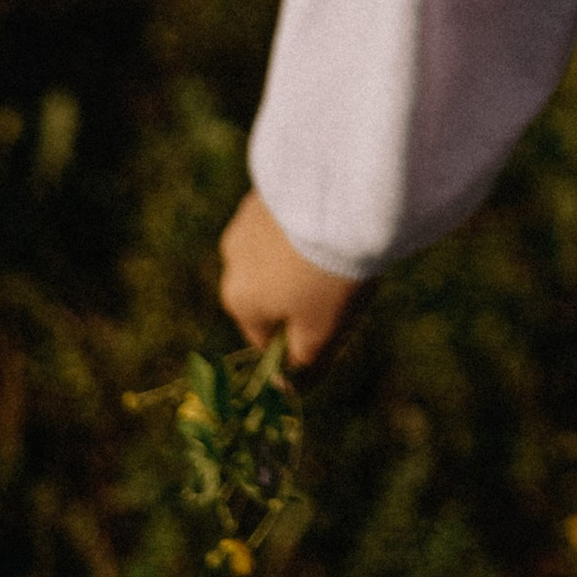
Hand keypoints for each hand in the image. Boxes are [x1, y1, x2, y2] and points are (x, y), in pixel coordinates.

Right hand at [218, 188, 365, 372]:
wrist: (340, 191)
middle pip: (269, 293)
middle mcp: (232, 260)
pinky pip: (286, 219)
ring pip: (277, 254)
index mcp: (238, 301)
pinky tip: (334, 217)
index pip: (265, 338)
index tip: (334, 321)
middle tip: (343, 281)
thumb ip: (303, 365)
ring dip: (302, 256)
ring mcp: (246, 219)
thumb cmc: (328, 274)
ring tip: (342, 246)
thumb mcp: (322, 332)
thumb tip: (288, 389)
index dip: (301, 338)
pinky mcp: (267, 186)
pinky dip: (304, 224)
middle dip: (300, 293)